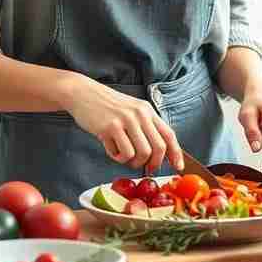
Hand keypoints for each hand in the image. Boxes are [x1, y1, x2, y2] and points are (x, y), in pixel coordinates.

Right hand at [61, 75, 183, 172]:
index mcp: (147, 110)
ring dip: (134, 163)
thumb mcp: (131, 110)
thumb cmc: (107, 106)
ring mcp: (125, 120)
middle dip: (154, 164)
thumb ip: (144, 126)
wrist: (83, 93)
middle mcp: (140, 114)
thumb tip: (157, 153)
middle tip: (146, 168)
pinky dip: (118, 158)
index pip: (169, 134)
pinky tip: (111, 149)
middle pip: (158, 148)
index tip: (178, 166)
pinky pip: (123, 154)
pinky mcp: (110, 127)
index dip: (176, 153)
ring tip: (123, 156)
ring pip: (141, 154)